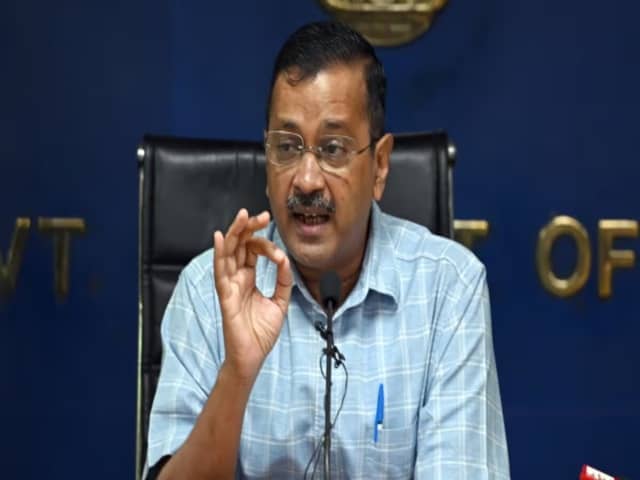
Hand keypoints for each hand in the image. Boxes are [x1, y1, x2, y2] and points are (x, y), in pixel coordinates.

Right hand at [213, 208, 292, 381]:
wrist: (253, 356)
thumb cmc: (261, 333)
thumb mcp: (280, 302)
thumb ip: (284, 281)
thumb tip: (285, 259)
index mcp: (248, 279)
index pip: (252, 252)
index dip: (264, 243)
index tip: (279, 250)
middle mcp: (237, 279)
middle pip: (239, 247)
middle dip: (248, 228)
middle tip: (259, 215)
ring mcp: (230, 286)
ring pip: (229, 253)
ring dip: (235, 233)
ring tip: (242, 216)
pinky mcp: (226, 296)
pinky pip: (221, 272)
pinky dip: (220, 254)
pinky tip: (221, 238)